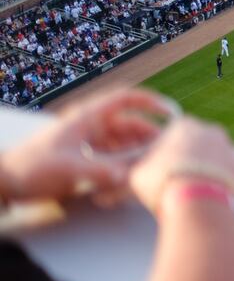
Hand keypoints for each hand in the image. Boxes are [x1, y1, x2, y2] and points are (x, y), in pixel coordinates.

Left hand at [0, 88, 173, 204]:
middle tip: (166, 151)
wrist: (7, 181)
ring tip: (151, 167)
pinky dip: (125, 165)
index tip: (170, 111)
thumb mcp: (68, 170)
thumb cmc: (33, 167)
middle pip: (130, 124)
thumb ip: (100, 172)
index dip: (150, 101)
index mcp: (88, 117)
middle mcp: (92, 126)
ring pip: (124, 143)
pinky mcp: (87, 158)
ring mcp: (90, 142)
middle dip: (149, 136)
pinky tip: (131, 178)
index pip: (125, 98)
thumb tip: (128, 176)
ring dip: (138, 153)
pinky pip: (114, 157)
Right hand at [130, 118, 233, 216]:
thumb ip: (139, 166)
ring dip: (206, 170)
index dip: (165, 153)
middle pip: (197, 145)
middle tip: (178, 181)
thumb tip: (134, 171)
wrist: (197, 201)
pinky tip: (211, 195)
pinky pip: (230, 174)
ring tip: (194, 191)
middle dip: (189, 160)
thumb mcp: (137, 174)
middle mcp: (211, 131)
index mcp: (184, 126)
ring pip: (216, 158)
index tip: (161, 168)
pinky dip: (222, 183)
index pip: (173, 134)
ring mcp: (230, 148)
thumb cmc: (163, 184)